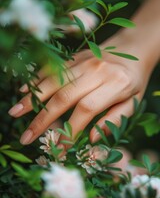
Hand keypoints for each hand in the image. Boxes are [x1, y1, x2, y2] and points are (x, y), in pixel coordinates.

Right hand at [8, 41, 148, 144]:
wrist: (134, 49)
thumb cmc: (134, 80)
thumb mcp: (133, 102)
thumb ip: (114, 120)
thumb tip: (91, 139)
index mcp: (115, 85)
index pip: (86, 110)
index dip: (71, 131)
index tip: (60, 148)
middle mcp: (96, 71)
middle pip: (64, 97)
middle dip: (42, 119)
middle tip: (27, 136)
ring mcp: (83, 61)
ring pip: (53, 80)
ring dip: (33, 98)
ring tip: (15, 112)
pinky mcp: (75, 56)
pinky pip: (52, 67)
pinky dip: (37, 79)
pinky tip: (24, 91)